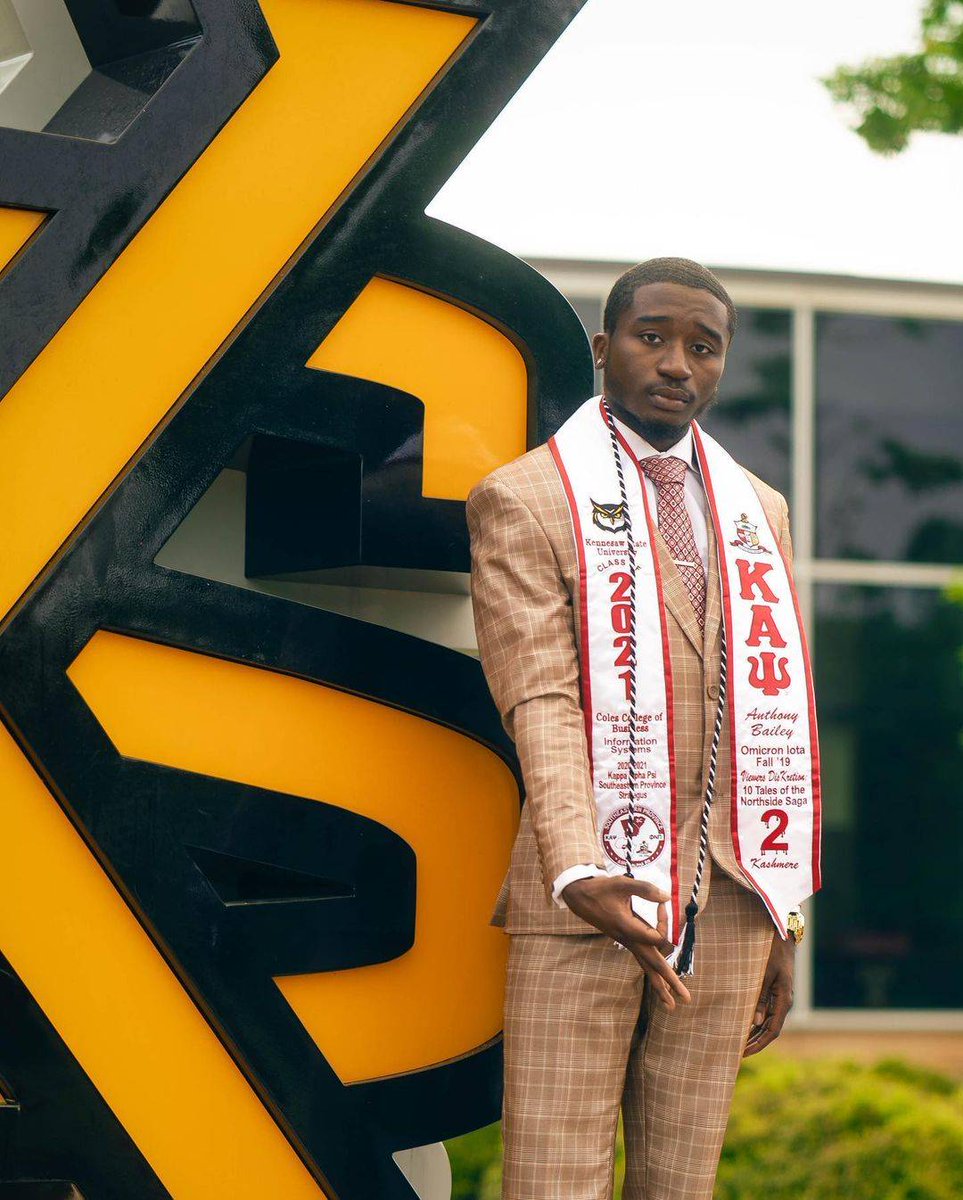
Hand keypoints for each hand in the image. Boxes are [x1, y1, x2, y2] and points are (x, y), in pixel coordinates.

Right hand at [561, 875, 691, 1009]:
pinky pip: (641, 960)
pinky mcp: (626, 941)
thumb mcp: (621, 884)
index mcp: (628, 928)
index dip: (664, 921)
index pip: (656, 937)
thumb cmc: (600, 889)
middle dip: (670, 982)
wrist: (578, 897)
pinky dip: (651, 972)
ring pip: (646, 967)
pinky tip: (657, 981)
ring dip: (660, 985)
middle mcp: (628, 940)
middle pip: (653, 965)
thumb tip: (666, 897)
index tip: (662, 903)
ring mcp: (627, 942)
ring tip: (671, 1005)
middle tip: (687, 999)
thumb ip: (645, 889)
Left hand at [743, 933, 794, 1056]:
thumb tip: (755, 1022)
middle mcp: (783, 1003)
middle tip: (736, 1053)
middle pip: (769, 1030)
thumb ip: (760, 998)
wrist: (782, 937)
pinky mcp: (775, 991)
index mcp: (784, 1001)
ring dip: (754, 1033)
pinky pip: (766, 1011)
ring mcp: (780, 998)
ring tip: (738, 1043)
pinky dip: (755, 1020)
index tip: (744, 1053)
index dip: (758, 1044)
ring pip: (767, 1022)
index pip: (772, 1031)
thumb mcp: (765, 974)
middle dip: (755, 1043)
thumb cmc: (772, 953)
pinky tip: (744, 1024)